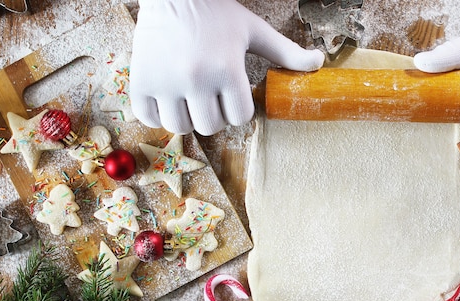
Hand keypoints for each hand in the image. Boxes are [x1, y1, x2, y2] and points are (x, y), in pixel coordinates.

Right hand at [130, 0, 324, 134]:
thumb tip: (319, 63)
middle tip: (210, 95)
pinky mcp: (140, 81)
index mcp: (227, 69)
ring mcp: (165, 81)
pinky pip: (148, 119)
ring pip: (181, 128)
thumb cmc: (218, 13)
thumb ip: (286, 52)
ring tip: (189, 97)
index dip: (238, 108)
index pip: (240, 117)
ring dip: (188, 118)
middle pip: (211, 126)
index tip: (232, 93)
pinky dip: (156, 115)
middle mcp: (196, 78)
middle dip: (215, 114)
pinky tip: (166, 98)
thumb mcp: (254, 31)